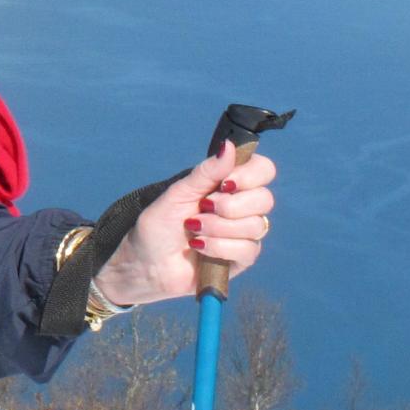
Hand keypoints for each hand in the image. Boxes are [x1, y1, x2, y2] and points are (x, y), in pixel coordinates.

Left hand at [91, 141, 276, 305]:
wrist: (144, 263)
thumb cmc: (158, 226)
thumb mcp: (178, 193)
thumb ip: (206, 172)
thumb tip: (229, 145)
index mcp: (227, 185)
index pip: (263, 170)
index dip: (250, 175)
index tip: (225, 183)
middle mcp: (240, 207)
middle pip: (265, 198)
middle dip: (231, 206)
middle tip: (203, 208)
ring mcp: (243, 234)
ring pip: (257, 225)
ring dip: (219, 227)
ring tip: (193, 229)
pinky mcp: (241, 259)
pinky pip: (248, 250)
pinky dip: (220, 247)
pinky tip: (199, 247)